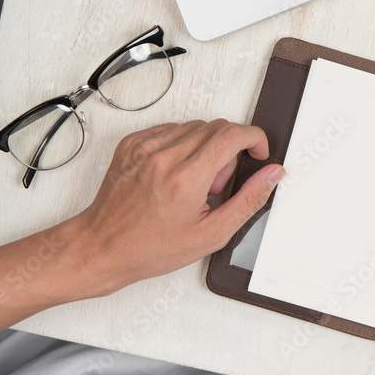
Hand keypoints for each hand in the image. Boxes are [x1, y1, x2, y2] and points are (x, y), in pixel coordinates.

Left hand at [62, 119, 282, 300]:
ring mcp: (145, 146)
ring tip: (192, 183)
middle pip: (217, 128)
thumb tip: (272, 175)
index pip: (233, 135)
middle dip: (228, 151)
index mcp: (186, 178)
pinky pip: (171, 129)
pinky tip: (175, 174)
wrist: (102, 247)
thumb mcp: (211, 234)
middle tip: (215, 185)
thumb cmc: (150, 247)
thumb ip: (248, 201)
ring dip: (205, 148)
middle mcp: (164, 156)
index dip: (254, 139)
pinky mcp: (132, 143)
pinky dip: (182, 146)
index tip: (258, 152)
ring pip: (195, 126)